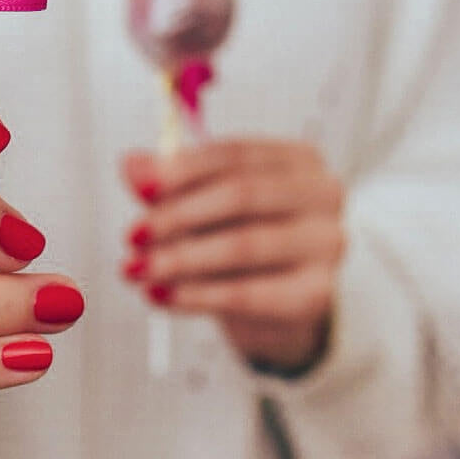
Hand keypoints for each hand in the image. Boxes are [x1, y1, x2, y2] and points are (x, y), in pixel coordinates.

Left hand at [122, 140, 344, 372]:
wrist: (274, 305)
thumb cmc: (239, 238)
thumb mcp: (201, 204)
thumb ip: (168, 183)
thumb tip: (132, 165)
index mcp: (297, 158)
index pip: (235, 154)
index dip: (183, 170)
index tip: (142, 188)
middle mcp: (322, 194)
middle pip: (241, 195)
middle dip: (177, 215)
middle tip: (133, 234)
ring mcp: (327, 244)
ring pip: (243, 245)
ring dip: (179, 258)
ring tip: (137, 268)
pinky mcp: (317, 294)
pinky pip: (249, 294)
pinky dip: (196, 295)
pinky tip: (161, 294)